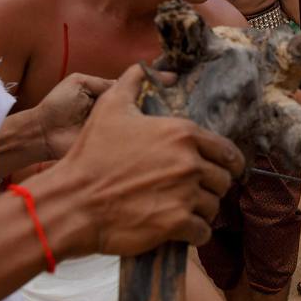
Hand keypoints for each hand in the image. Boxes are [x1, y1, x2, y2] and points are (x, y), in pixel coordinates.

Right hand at [51, 65, 244, 254]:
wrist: (72, 201)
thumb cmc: (90, 154)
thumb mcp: (109, 107)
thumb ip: (133, 82)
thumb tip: (146, 66)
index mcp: (182, 134)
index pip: (227, 151)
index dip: (228, 163)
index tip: (224, 171)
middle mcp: (189, 163)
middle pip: (223, 181)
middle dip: (212, 188)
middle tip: (197, 193)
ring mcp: (184, 194)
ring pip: (214, 207)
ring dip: (203, 211)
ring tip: (186, 211)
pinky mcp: (176, 224)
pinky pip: (202, 232)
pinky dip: (196, 234)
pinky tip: (183, 231)